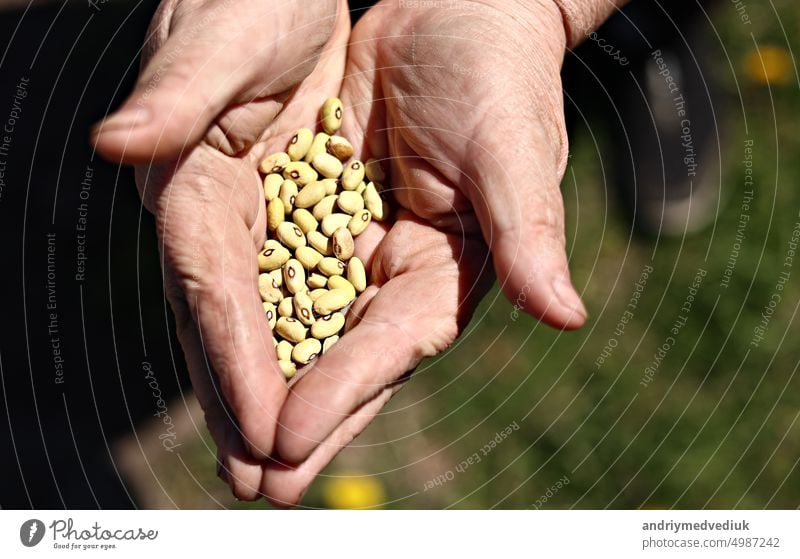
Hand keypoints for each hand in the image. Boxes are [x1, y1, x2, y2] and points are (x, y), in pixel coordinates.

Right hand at [92, 0, 349, 499]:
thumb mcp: (220, 33)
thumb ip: (176, 93)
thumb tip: (116, 148)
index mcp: (191, 175)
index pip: (210, 284)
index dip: (231, 356)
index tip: (259, 426)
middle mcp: (213, 208)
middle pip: (224, 320)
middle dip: (241, 400)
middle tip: (258, 482)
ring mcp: (245, 216)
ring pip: (256, 318)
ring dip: (266, 389)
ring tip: (276, 461)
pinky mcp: (282, 211)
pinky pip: (291, 289)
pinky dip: (296, 342)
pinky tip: (307, 387)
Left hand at [254, 0, 587, 504]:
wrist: (455, 16)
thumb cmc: (499, 72)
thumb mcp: (514, 148)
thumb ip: (527, 232)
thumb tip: (567, 314)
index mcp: (453, 266)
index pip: (397, 341)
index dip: (346, 389)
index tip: (290, 438)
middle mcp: (403, 271)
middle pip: (346, 357)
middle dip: (302, 421)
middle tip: (253, 486)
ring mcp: (359, 248)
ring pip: (303, 329)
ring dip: (266, 384)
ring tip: (227, 446)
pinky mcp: (319, 217)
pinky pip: (276, 274)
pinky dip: (248, 317)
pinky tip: (216, 355)